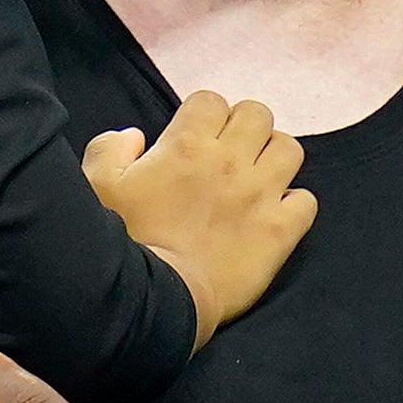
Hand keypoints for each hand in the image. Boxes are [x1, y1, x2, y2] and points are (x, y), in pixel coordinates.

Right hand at [83, 92, 315, 349]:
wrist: (158, 301)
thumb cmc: (125, 242)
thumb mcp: (96, 187)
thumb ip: (109, 150)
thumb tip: (133, 137)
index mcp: (186, 145)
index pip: (211, 101)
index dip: (203, 115)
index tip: (195, 138)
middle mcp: (230, 161)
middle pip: (257, 114)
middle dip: (244, 127)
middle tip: (230, 153)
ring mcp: (260, 195)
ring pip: (289, 149)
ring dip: (274, 157)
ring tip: (259, 177)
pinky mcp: (280, 231)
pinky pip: (306, 201)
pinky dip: (294, 204)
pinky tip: (275, 215)